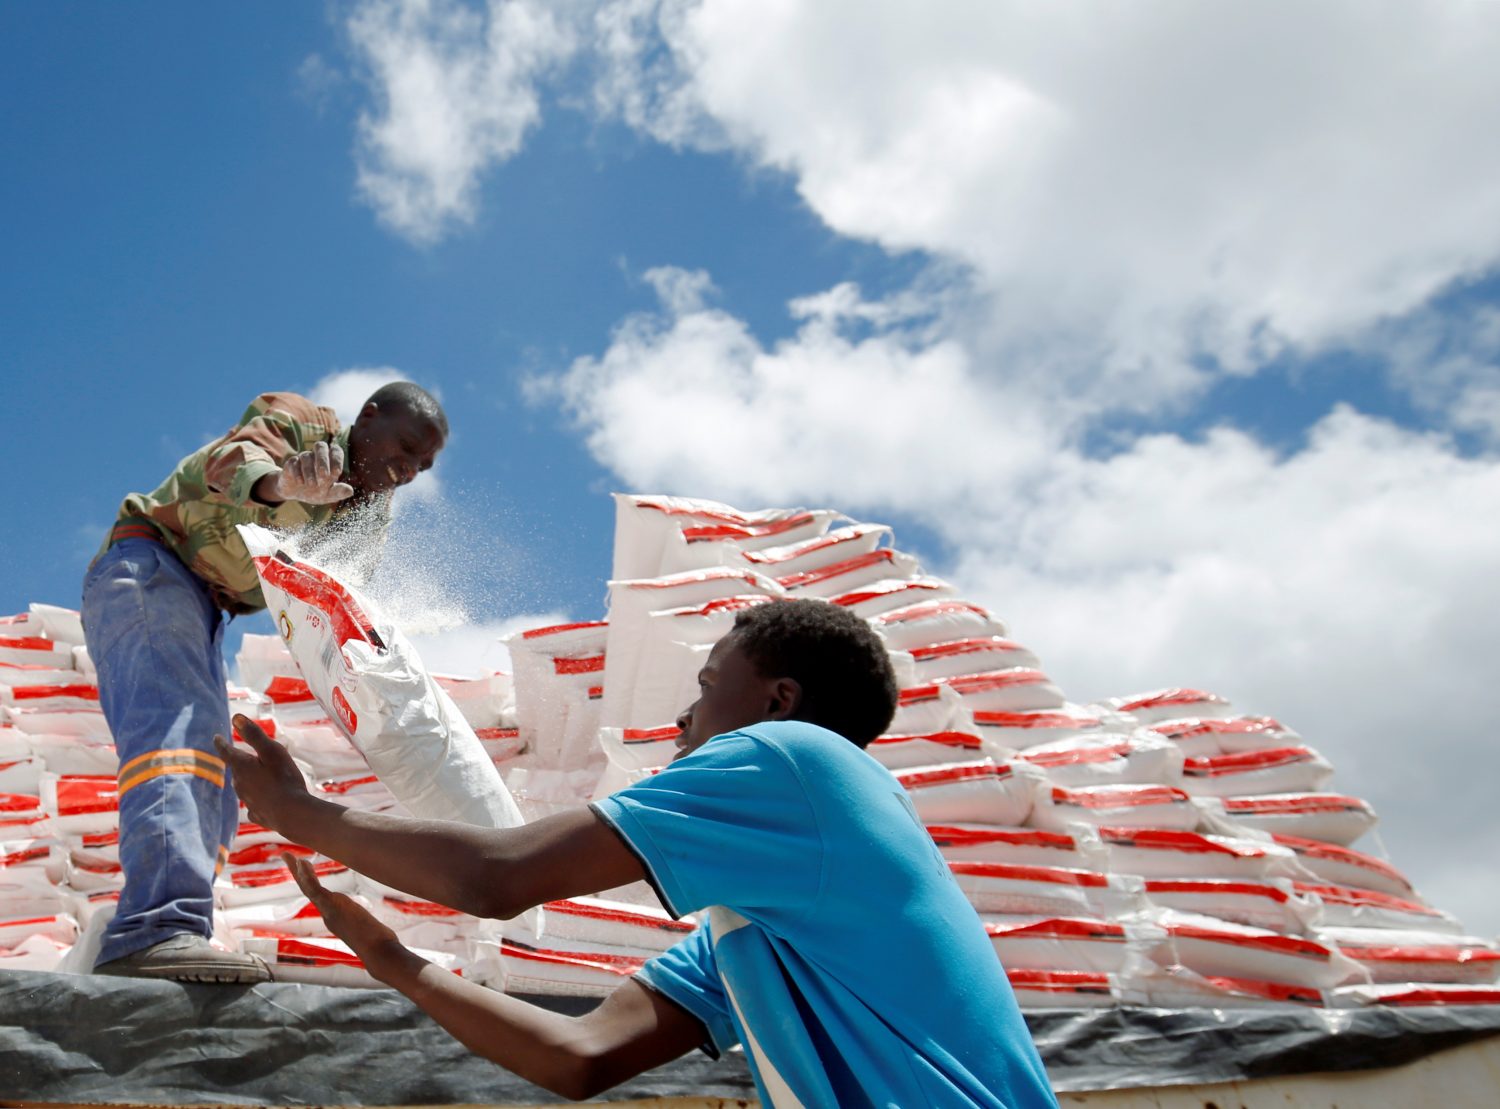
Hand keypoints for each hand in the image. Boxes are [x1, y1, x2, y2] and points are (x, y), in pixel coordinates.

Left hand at [215, 714, 312, 831]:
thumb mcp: (272, 751)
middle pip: (236, 770)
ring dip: (249, 779)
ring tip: (259, 776)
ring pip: (244, 786)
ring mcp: (247, 801)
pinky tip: (263, 800)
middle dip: (240, 762)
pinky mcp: (258, 814)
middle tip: (244, 755)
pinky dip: (256, 798)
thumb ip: (254, 735)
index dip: (221, 743)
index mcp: (241, 767)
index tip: (216, 737)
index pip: (226, 752)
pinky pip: (253, 803)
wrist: (292, 813)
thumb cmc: (284, 778)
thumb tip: (235, 717)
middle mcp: (239, 784)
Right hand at [270, 441, 353, 504]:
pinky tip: (300, 482)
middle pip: (320, 446)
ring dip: (310, 471)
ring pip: (306, 456)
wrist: (295, 493)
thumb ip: (338, 492)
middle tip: (324, 475)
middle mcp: (317, 456)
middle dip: (323, 460)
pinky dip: (297, 472)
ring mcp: (303, 458)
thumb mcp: (328, 495)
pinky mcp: (291, 463)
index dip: (337, 459)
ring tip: (312, 485)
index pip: (336, 450)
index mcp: (330, 461)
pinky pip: (293, 462)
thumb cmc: (316, 491)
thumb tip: (350, 491)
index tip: (337, 473)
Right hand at [285, 852, 409, 980]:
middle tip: (287, 856)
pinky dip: (307, 877)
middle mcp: (328, 914)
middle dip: (297, 874)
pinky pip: (315, 890)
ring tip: (290, 855)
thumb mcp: (371, 931)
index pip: (318, 895)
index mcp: (334, 917)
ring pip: (308, 889)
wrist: (378, 953)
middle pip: (308, 890)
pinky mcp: (332, 908)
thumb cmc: (379, 945)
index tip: (305, 869)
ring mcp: (328, 912)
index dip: (310, 882)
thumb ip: (369, 928)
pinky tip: (302, 863)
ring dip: (298, 871)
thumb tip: (381, 931)